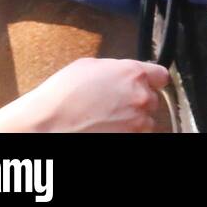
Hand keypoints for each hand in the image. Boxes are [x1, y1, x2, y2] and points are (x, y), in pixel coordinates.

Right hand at [0, 58, 170, 132]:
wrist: (45, 125)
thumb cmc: (61, 96)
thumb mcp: (90, 66)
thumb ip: (116, 68)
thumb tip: (122, 72)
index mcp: (134, 74)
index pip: (161, 75)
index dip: (152, 80)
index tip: (148, 84)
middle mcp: (140, 98)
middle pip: (153, 100)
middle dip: (139, 102)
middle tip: (119, 106)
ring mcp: (135, 123)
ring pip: (146, 123)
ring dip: (134, 122)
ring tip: (111, 122)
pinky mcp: (128, 140)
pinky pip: (136, 136)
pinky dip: (126, 133)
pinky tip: (108, 131)